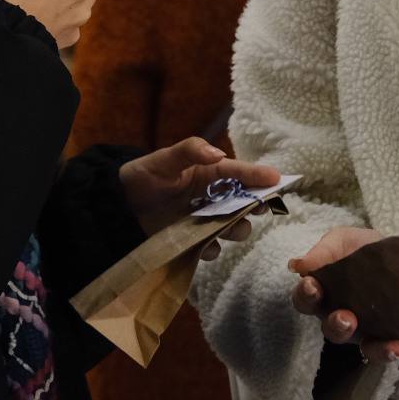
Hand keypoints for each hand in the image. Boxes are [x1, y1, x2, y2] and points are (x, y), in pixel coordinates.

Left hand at [119, 138, 280, 258]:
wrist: (119, 207)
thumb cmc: (143, 176)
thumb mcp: (163, 159)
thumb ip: (190, 151)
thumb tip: (218, 153)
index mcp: (209, 172)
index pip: (239, 172)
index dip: (259, 176)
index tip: (278, 179)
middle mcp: (213, 195)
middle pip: (244, 202)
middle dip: (255, 205)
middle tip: (259, 209)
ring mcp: (204, 218)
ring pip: (233, 226)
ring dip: (235, 229)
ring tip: (228, 229)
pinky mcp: (193, 238)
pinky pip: (211, 246)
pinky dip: (211, 248)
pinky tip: (204, 247)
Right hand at [289, 226, 398, 364]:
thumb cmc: (365, 247)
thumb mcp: (344, 240)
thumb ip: (324, 251)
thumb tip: (299, 266)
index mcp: (327, 295)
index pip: (306, 301)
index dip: (306, 296)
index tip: (313, 285)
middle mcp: (346, 320)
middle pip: (335, 332)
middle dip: (340, 327)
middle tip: (348, 319)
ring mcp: (375, 332)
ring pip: (372, 349)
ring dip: (383, 351)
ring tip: (398, 348)